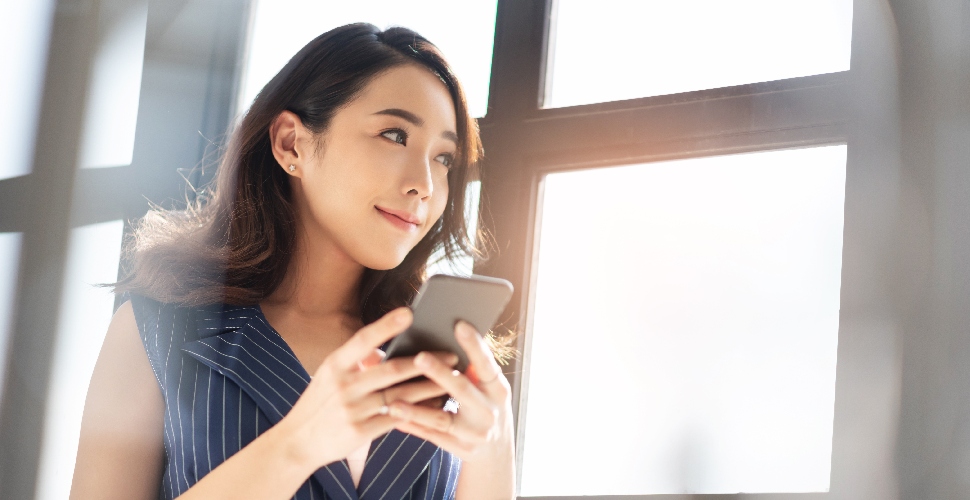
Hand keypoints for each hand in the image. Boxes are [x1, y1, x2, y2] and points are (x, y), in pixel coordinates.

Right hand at [279, 307, 456, 467]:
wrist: (298, 442)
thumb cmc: (320, 402)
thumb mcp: (329, 375)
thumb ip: (355, 360)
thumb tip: (382, 346)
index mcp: (335, 365)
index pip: (363, 340)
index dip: (386, 325)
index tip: (409, 312)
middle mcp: (344, 385)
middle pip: (391, 370)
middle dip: (425, 362)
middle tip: (450, 354)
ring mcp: (353, 410)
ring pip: (400, 395)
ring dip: (429, 387)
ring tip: (451, 379)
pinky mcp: (360, 432)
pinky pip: (397, 419)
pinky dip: (418, 411)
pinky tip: (435, 406)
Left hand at [388, 321, 513, 461]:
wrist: (496, 450)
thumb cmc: (486, 406)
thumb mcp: (489, 388)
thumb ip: (474, 366)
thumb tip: (451, 333)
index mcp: (498, 389)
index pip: (487, 364)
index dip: (474, 346)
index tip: (459, 325)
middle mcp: (489, 411)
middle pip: (462, 390)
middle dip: (441, 374)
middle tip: (420, 357)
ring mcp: (475, 432)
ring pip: (442, 419)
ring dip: (417, 409)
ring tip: (393, 401)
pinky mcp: (461, 448)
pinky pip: (432, 436)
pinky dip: (413, 426)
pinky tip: (394, 416)